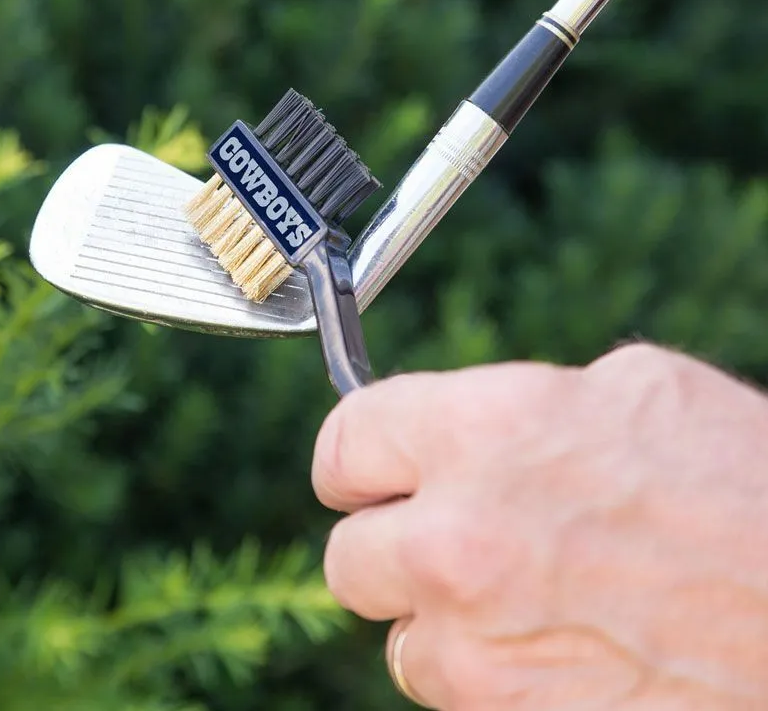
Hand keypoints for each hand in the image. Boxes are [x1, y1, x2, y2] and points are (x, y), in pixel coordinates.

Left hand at [313, 343, 767, 708]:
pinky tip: (560, 645)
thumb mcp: (626, 390)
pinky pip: (459, 697)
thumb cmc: (745, 483)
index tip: (372, 469)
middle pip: (348, 554)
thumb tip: (458, 427)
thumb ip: (510, 408)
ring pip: (402, 640)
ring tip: (524, 597)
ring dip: (444, 620)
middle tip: (443, 535)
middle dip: (390, 543)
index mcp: (478, 434)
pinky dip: (490, 676)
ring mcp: (481, 650)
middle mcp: (458, 541)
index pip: (342, 443)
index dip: (358, 456)